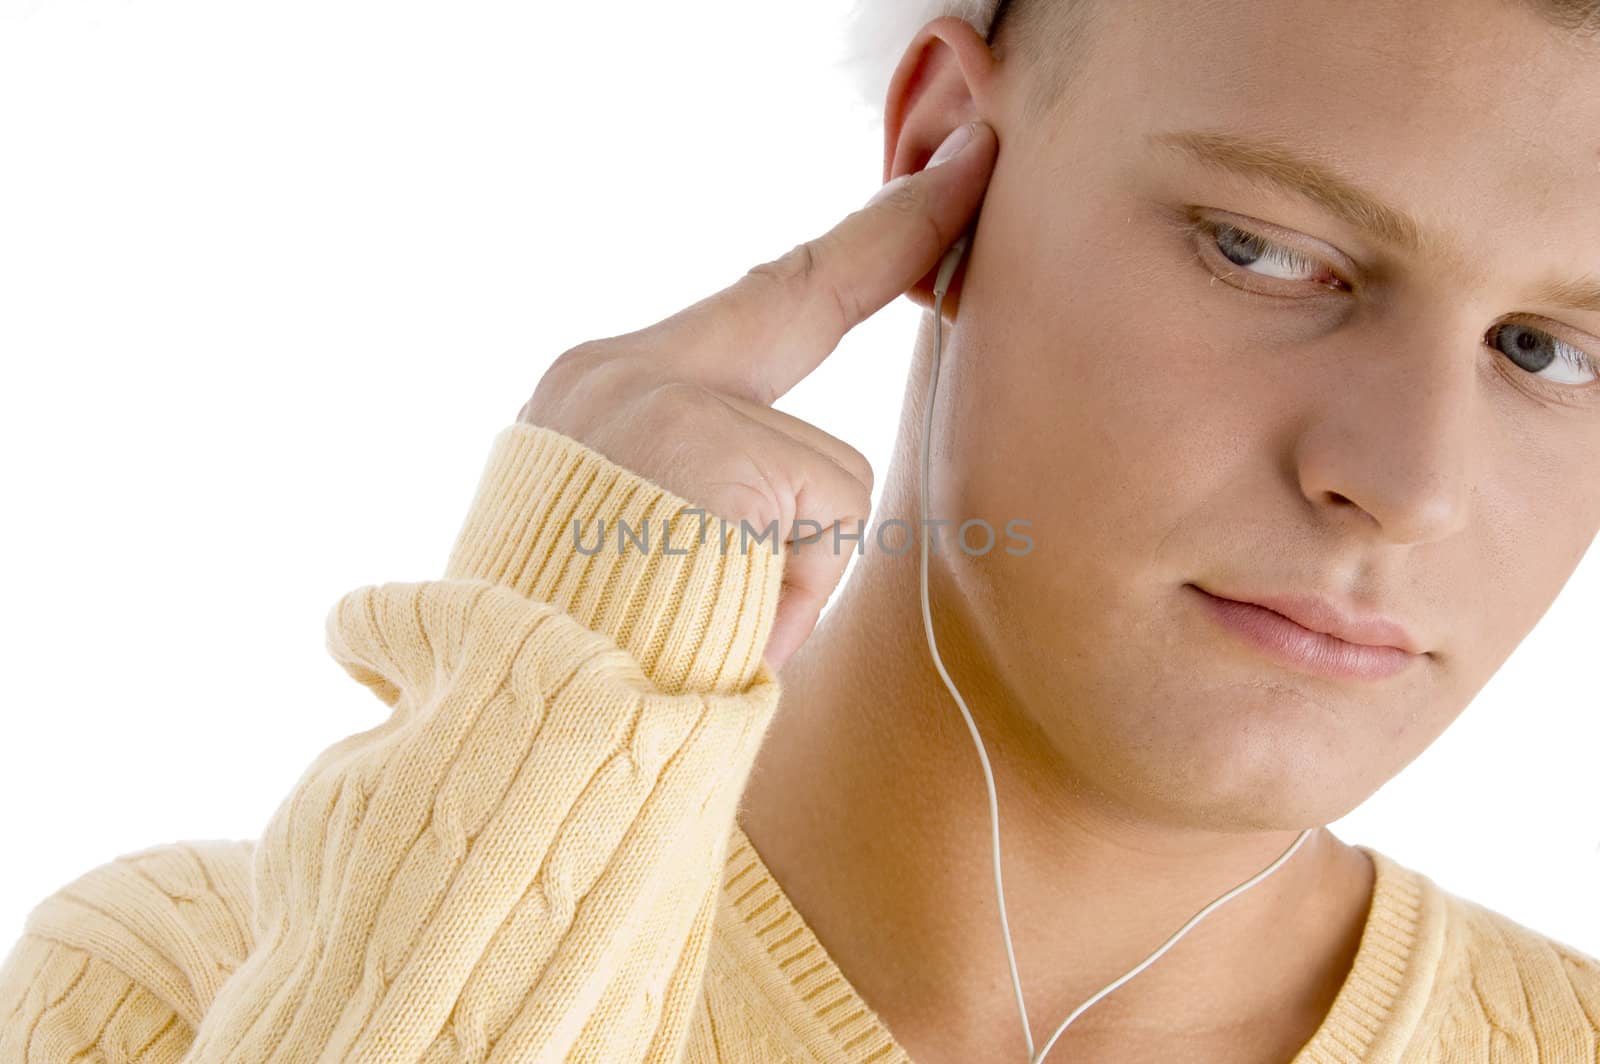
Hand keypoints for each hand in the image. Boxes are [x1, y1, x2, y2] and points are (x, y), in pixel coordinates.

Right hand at [519, 120, 997, 669]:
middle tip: (979, 155)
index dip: (861, 240)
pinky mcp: (715, 455)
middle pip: (801, 306)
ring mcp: (665, 404)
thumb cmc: (583, 659)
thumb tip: (811, 491)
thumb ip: (708, 479)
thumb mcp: (621, 543)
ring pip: (830, 476)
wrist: (521, 726)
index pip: (758, 298)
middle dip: (893, 232)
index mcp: (599, 393)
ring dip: (793, 572)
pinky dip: (792, 602)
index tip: (944, 176)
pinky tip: (724, 630)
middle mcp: (620, 374)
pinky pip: (826, 529)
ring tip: (709, 625)